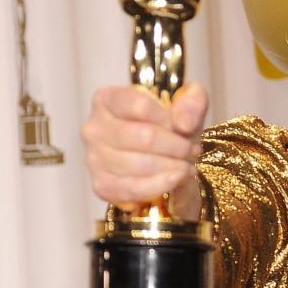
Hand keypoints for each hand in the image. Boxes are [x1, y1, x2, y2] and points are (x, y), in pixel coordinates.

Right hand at [81, 82, 208, 221]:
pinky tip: (176, 179)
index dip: (170, 119)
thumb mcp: (189, 102)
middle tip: (192, 150)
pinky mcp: (101, 185)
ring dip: (173, 167)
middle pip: (144, 137)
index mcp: (108, 99)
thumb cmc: (171, 127)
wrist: (167, 160)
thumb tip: (183, 123)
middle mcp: (94, 127)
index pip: (140, 106)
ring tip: (186, 165)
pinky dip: (160, 185)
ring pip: (141, 164)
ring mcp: (94, 158)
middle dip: (177, 146)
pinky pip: (133, 188)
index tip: (185, 127)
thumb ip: (193, 101)